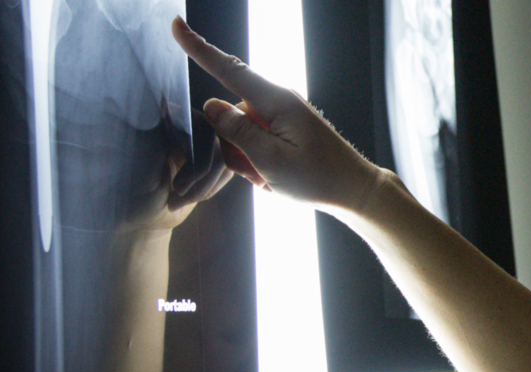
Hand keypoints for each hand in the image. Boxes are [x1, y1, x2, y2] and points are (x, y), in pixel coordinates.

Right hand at [170, 16, 385, 210]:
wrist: (354, 188)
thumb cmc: (319, 178)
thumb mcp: (270, 160)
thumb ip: (236, 132)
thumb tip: (211, 106)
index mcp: (275, 101)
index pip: (228, 69)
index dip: (199, 48)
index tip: (176, 25)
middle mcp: (278, 100)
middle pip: (231, 113)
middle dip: (234, 146)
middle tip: (260, 172)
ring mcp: (282, 113)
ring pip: (241, 131)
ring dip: (248, 157)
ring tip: (274, 175)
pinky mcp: (285, 126)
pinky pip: (256, 140)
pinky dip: (260, 160)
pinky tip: (278, 175)